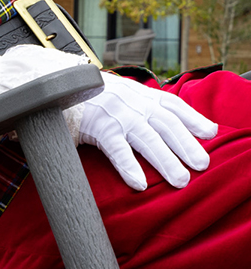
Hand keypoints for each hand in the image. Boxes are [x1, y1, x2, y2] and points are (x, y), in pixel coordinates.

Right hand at [79, 73, 217, 190]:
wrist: (56, 85)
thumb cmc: (91, 96)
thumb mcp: (120, 94)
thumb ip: (141, 106)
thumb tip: (166, 126)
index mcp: (140, 94)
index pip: (173, 104)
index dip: (193, 118)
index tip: (211, 132)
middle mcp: (133, 102)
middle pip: (166, 124)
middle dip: (187, 144)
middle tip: (202, 165)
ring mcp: (116, 114)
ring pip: (147, 138)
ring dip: (166, 159)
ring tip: (180, 180)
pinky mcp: (97, 127)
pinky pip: (116, 149)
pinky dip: (129, 166)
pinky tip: (139, 183)